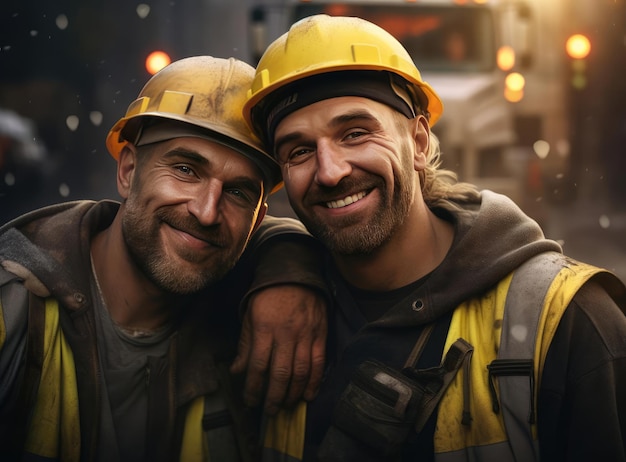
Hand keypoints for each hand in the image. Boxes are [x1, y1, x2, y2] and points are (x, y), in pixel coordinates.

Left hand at [231, 284, 326, 414]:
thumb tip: (237, 371)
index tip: (250, 401)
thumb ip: (245, 345)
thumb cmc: (268, 297)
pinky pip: (319, 363)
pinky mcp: (320, 335)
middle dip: (273, 397)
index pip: (258, 366)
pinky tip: (308, 395)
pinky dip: (314, 382)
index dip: (254, 388)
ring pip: (301, 372)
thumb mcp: (250, 316)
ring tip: (286, 405)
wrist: (296, 275)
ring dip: (293, 393)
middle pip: (280, 373)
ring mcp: (306, 335)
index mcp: (264, 329)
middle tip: (269, 411)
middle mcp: (286, 334)